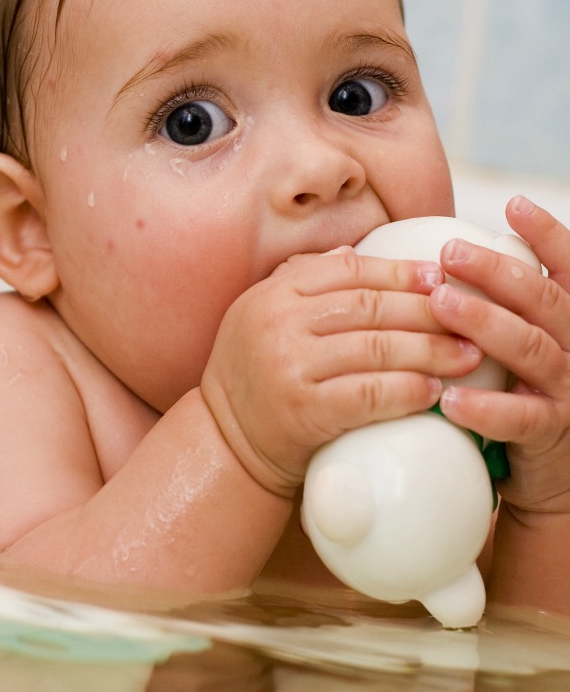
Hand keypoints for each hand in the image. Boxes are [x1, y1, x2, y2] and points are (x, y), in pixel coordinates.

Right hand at [201, 248, 483, 496]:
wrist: (226, 441)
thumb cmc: (255, 375)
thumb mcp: (262, 314)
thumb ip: (302, 280)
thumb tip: (353, 250)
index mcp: (274, 293)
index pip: (346, 269)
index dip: (397, 271)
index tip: (438, 276)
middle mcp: (279, 322)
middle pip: (369, 306)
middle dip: (426, 310)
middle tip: (467, 317)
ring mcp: (290, 366)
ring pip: (376, 348)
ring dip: (429, 351)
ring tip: (466, 356)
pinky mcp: (303, 410)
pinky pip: (368, 394)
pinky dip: (406, 391)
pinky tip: (433, 391)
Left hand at [431, 197, 569, 516]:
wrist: (550, 475)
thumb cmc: (519, 395)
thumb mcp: (519, 345)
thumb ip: (498, 306)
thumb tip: (437, 262)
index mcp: (567, 320)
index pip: (566, 270)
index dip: (546, 234)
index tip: (513, 204)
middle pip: (544, 299)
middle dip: (497, 272)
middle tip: (451, 252)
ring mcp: (568, 391)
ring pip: (532, 348)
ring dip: (485, 322)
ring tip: (441, 303)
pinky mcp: (552, 436)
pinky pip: (521, 418)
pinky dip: (485, 408)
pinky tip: (449, 399)